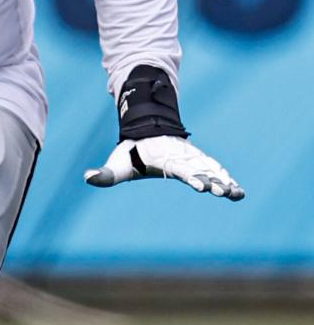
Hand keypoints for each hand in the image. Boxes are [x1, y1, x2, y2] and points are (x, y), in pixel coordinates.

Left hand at [84, 136, 243, 199]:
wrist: (147, 130)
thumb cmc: (131, 151)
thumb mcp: (118, 163)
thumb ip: (105, 174)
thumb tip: (86, 177)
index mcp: (168, 161)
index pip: (182, 171)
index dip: (192, 177)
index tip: (201, 186)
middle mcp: (184, 159)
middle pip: (202, 172)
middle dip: (215, 183)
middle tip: (226, 193)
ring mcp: (194, 160)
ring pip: (213, 171)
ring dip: (226, 182)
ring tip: (239, 195)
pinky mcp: (198, 161)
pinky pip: (215, 170)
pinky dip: (226, 178)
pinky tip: (238, 191)